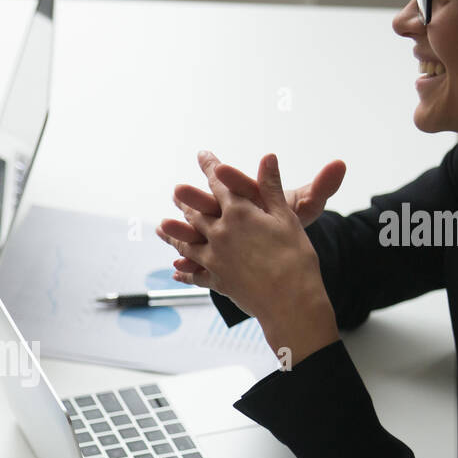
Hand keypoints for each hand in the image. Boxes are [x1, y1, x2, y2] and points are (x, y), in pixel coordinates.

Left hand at [156, 151, 339, 364]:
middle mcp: (219, 232)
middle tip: (177, 192)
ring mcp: (213, 258)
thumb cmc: (295, 257)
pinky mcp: (215, 280)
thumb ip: (271, 187)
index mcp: (238, 213)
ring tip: (161, 227)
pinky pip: (195, 274)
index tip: (203, 155)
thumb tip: (268, 157)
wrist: (291, 301)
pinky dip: (184, 271)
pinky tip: (176, 270)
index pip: (220, 183)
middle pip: (197, 212)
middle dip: (186, 199)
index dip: (211, 167)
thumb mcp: (287, 218)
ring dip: (174, 233)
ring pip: (188, 242)